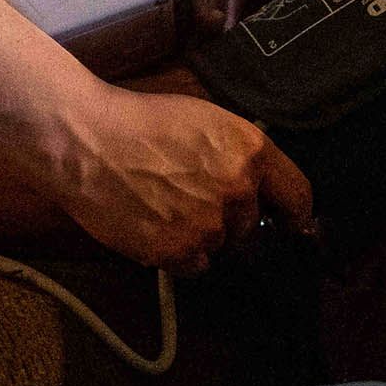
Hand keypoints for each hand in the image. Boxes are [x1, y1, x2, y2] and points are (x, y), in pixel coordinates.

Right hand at [43, 82, 315, 273]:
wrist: (86, 141)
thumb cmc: (139, 122)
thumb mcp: (205, 120)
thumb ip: (239, 154)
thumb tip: (259, 186)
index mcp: (251, 151)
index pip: (299, 197)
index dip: (293, 213)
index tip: (286, 222)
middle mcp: (239, 190)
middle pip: (251, 227)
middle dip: (228, 220)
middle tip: (189, 199)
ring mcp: (210, 224)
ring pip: (220, 247)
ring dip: (199, 236)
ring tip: (162, 206)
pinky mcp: (179, 251)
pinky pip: (194, 265)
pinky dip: (177, 253)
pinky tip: (152, 225)